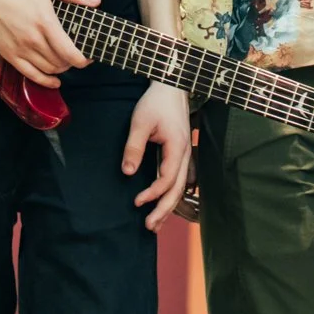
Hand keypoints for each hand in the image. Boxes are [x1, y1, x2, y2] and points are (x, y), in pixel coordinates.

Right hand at [0, 0, 95, 88]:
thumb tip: (96, 1)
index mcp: (45, 23)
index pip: (70, 53)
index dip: (84, 59)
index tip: (90, 56)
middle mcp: (33, 40)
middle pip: (61, 63)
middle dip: (74, 63)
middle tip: (79, 55)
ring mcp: (20, 49)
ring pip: (48, 70)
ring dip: (61, 69)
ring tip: (66, 61)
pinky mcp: (9, 54)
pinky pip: (30, 75)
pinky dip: (45, 81)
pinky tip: (54, 81)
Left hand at [123, 81, 193, 230]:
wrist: (171, 86)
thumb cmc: (155, 102)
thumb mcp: (140, 122)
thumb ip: (134, 147)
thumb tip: (127, 172)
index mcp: (178, 147)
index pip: (167, 179)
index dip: (153, 193)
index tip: (136, 202)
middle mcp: (186, 155)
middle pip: (178, 190)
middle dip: (164, 210)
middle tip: (149, 226)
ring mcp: (186, 155)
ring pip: (181, 187)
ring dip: (168, 206)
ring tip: (155, 223)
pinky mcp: (182, 154)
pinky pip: (179, 180)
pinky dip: (171, 195)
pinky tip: (163, 204)